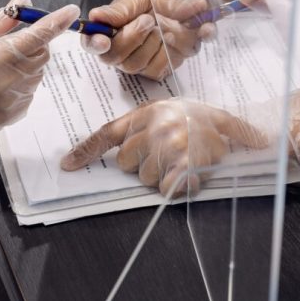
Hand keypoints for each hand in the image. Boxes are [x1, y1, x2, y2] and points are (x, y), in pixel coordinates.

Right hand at [0, 0, 76, 129]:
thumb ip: (4, 19)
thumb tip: (25, 2)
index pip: (38, 35)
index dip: (57, 21)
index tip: (71, 11)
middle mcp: (8, 81)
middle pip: (42, 55)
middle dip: (36, 44)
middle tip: (15, 42)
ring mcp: (11, 101)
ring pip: (37, 74)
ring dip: (27, 65)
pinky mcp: (12, 115)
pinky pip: (29, 94)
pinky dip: (21, 85)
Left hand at [60, 98, 269, 197]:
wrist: (232, 124)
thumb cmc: (197, 117)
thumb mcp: (163, 112)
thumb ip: (124, 133)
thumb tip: (69, 162)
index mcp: (147, 113)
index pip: (108, 135)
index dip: (85, 152)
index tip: (66, 166)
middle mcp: (155, 127)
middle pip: (128, 164)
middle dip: (145, 164)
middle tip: (169, 152)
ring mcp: (171, 146)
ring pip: (147, 178)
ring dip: (163, 176)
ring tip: (183, 159)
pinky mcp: (187, 165)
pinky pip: (168, 188)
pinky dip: (178, 186)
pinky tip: (189, 173)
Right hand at [82, 0, 216, 80]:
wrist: (179, 10)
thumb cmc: (150, 3)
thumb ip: (120, 9)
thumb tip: (96, 15)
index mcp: (105, 30)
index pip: (90, 42)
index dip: (93, 44)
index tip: (103, 41)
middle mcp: (115, 50)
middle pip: (114, 56)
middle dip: (133, 37)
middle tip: (148, 19)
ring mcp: (134, 63)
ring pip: (136, 64)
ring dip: (153, 43)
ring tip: (163, 26)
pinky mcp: (153, 70)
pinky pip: (157, 69)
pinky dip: (170, 51)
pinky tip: (173, 37)